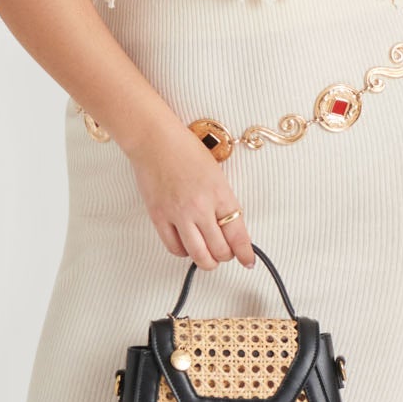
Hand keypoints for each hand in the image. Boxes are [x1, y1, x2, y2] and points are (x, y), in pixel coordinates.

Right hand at [125, 120, 256, 269]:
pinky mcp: (159, 217)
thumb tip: (228, 227)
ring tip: (208, 256)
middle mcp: (201, 207)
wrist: (154, 140)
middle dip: (226, 256)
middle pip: (220, 250)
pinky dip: (183, 252)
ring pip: (198, 255)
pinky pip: (174, 248)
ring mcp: (179, 214)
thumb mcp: (216, 174)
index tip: (248, 261)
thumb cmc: (184, 150)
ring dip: (207, 261)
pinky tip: (187, 245)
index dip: (245, 253)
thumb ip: (222, 201)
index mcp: (220, 194)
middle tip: (225, 254)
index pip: (238, 234)